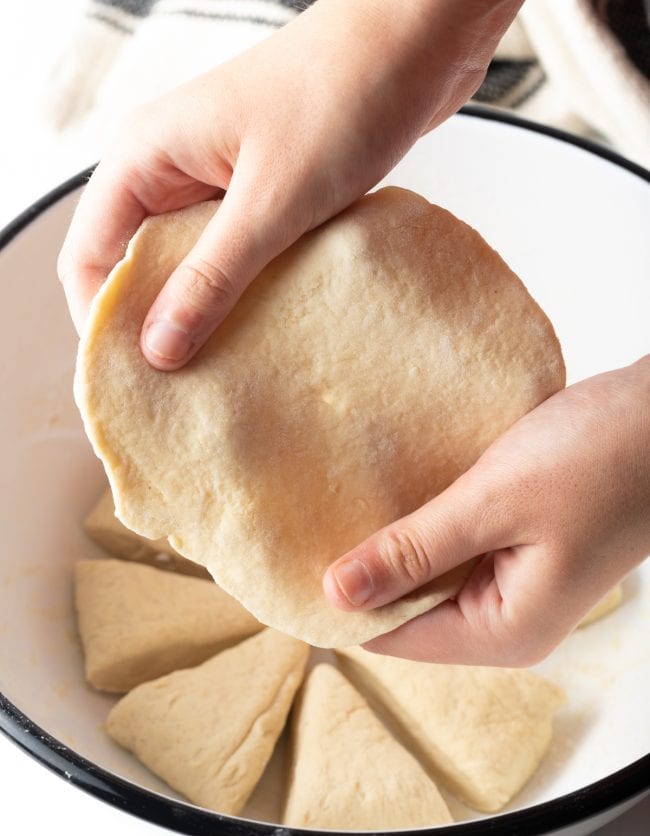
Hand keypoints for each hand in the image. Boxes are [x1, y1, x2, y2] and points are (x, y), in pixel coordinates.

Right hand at [58, 0, 520, 369]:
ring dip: (206, 312)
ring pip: (190, 264)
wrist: (417, 42)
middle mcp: (172, 168)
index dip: (104, 324)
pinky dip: (245, 291)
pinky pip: (236, 254)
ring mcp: (218, 179)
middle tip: (187, 389)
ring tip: (229, 368)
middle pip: (137, 266)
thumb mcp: (270, 203)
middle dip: (157, 326)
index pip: (91, 257)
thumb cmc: (341, 95)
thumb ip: (212, 278)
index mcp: (147, 157)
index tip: (137, 382)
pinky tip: (266, 328)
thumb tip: (159, 347)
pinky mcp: (262, 190)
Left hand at [323, 357, 649, 665]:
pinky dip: (423, 526)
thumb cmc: (600, 455)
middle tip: (307, 520)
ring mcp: (515, 586)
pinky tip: (393, 493)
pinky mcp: (519, 551)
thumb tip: (335, 593)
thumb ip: (414, 551)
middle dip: (363, 572)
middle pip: (406, 612)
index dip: (340, 603)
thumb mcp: (494, 503)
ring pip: (426, 579)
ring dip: (392, 545)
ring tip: (340, 503)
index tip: (290, 562)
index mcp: (504, 630)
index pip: (391, 638)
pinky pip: (452, 550)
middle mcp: (507, 622)